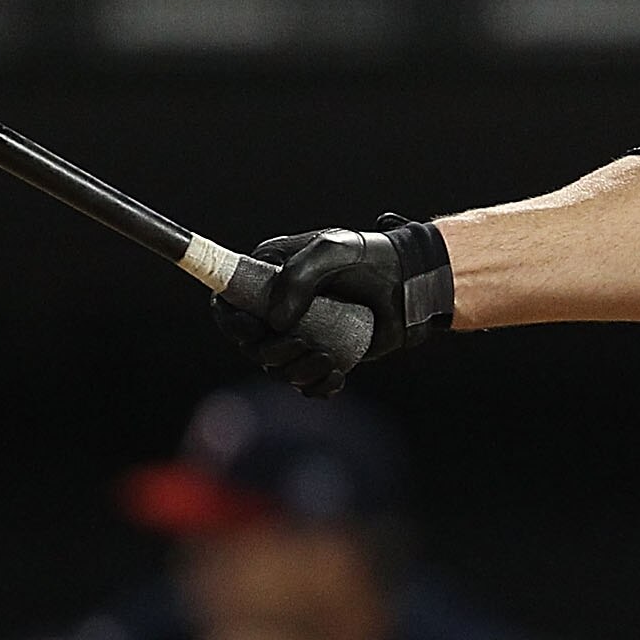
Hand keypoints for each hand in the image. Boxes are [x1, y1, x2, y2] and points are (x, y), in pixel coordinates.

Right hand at [213, 217, 450, 396]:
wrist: (411, 284)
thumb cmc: (371, 259)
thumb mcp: (332, 252)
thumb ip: (298, 277)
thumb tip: (275, 322)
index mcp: (268, 277)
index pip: (228, 305)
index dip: (231, 322)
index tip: (250, 330)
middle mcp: (279, 308)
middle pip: (251, 344)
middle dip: (270, 352)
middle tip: (302, 344)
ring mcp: (301, 334)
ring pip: (277, 368)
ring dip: (295, 372)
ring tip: (327, 360)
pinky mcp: (322, 355)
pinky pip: (306, 384)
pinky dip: (316, 386)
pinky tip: (336, 377)